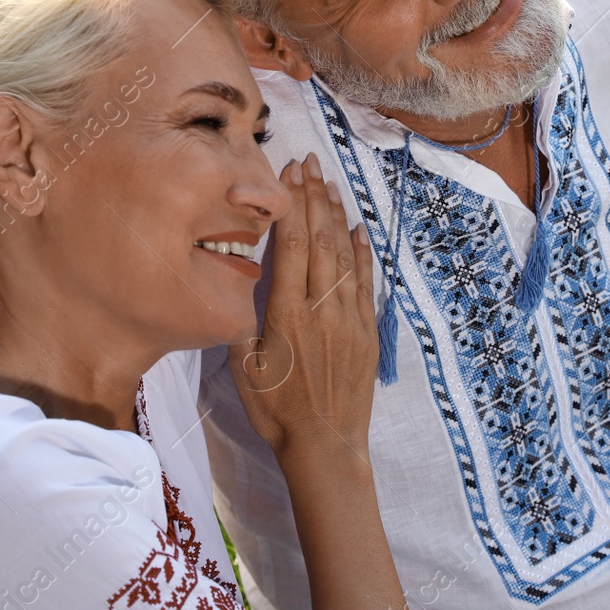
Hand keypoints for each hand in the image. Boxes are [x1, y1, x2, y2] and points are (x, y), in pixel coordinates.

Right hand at [234, 153, 378, 467]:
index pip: (291, 246)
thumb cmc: (276, 413)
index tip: (288, 175)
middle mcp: (322, 308)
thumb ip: (242, 322)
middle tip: (308, 162)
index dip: (290, 206)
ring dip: (336, 216)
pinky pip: (366, 282)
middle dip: (313, 197)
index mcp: (287, 314)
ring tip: (329, 183)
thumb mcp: (243, 369)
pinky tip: (358, 228)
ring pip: (344, 255)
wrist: (325, 446)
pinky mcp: (368, 332)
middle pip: (319, 240)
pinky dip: (362, 252)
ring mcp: (349, 318)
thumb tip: (242, 283)